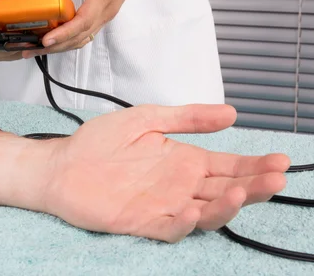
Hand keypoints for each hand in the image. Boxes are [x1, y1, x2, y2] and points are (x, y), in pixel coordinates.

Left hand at [22, 0, 153, 58]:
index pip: (82, 22)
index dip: (63, 33)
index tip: (46, 40)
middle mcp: (106, 10)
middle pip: (80, 36)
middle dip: (55, 46)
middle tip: (30, 49)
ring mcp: (106, 14)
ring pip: (82, 38)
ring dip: (60, 46)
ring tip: (36, 48)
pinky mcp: (103, 14)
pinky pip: (85, 32)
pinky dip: (69, 39)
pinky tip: (54, 38)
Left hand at [43, 104, 289, 241]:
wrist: (62, 163)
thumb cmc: (99, 141)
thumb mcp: (146, 119)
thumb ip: (186, 117)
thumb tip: (231, 113)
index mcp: (183, 161)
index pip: (228, 166)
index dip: (254, 164)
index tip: (280, 160)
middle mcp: (178, 186)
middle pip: (225, 190)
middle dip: (254, 185)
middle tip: (276, 178)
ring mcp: (162, 206)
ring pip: (204, 213)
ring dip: (225, 206)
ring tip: (242, 192)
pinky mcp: (141, 222)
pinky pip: (168, 229)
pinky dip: (182, 224)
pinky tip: (191, 212)